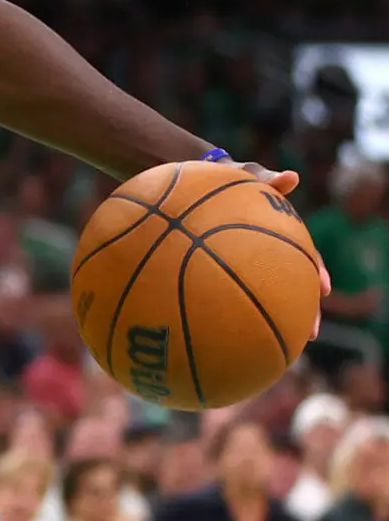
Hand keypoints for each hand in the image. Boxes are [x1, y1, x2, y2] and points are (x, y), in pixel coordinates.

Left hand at [240, 163, 331, 334]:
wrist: (197, 180)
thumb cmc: (227, 177)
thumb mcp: (246, 174)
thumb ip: (266, 177)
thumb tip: (290, 177)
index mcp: (282, 233)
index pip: (306, 256)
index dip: (317, 273)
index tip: (324, 289)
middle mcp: (270, 252)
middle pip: (293, 285)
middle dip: (305, 310)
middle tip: (311, 334)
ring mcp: (249, 261)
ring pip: (268, 295)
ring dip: (277, 320)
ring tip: (283, 346)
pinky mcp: (226, 267)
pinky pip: (233, 291)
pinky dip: (235, 310)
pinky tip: (231, 334)